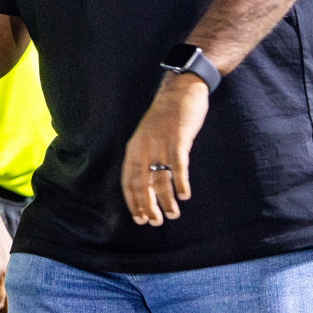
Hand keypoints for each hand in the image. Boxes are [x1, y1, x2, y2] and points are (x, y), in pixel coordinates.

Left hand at [121, 72, 209, 225]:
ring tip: (173, 213)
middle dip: (148, 206)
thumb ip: (148, 160)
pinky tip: (184, 195)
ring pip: (160, 179)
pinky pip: (178, 166)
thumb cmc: (166, 118)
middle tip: (156, 222)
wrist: (180, 91)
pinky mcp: (178, 139)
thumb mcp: (149, 138)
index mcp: (134, 148)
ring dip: (166, 200)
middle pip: (142, 183)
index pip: (128, 181)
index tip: (140, 219)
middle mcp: (144, 147)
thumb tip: (151, 188)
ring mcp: (160, 143)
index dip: (134, 202)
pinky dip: (180, 182)